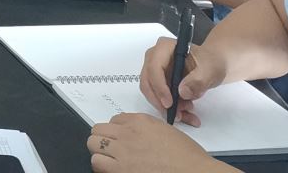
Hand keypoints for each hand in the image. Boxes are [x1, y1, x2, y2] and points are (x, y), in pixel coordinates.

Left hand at [88, 115, 224, 172]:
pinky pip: (97, 162)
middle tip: (112, 150)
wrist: (194, 172)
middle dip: (104, 140)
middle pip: (98, 130)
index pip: (114, 120)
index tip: (122, 140)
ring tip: (110, 161)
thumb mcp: (165, 132)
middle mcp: (128, 133)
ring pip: (93, 144)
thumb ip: (145, 129)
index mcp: (140, 122)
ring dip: (100, 152)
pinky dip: (101, 166)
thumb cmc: (187, 158)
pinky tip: (113, 169)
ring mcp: (122, 151)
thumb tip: (133, 134)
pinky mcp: (120, 169)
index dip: (117, 131)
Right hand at [139, 37, 226, 126]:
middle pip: (148, 82)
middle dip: (161, 102)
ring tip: (187, 114)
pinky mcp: (159, 83)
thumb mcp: (210, 70)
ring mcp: (155, 71)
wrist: (212, 65)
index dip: (159, 87)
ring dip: (167, 108)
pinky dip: (171, 110)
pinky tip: (186, 115)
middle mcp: (155, 58)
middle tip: (177, 115)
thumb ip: (198, 80)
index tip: (169, 104)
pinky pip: (159, 99)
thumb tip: (182, 92)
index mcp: (164, 47)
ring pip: (152, 93)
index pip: (154, 68)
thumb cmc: (210, 62)